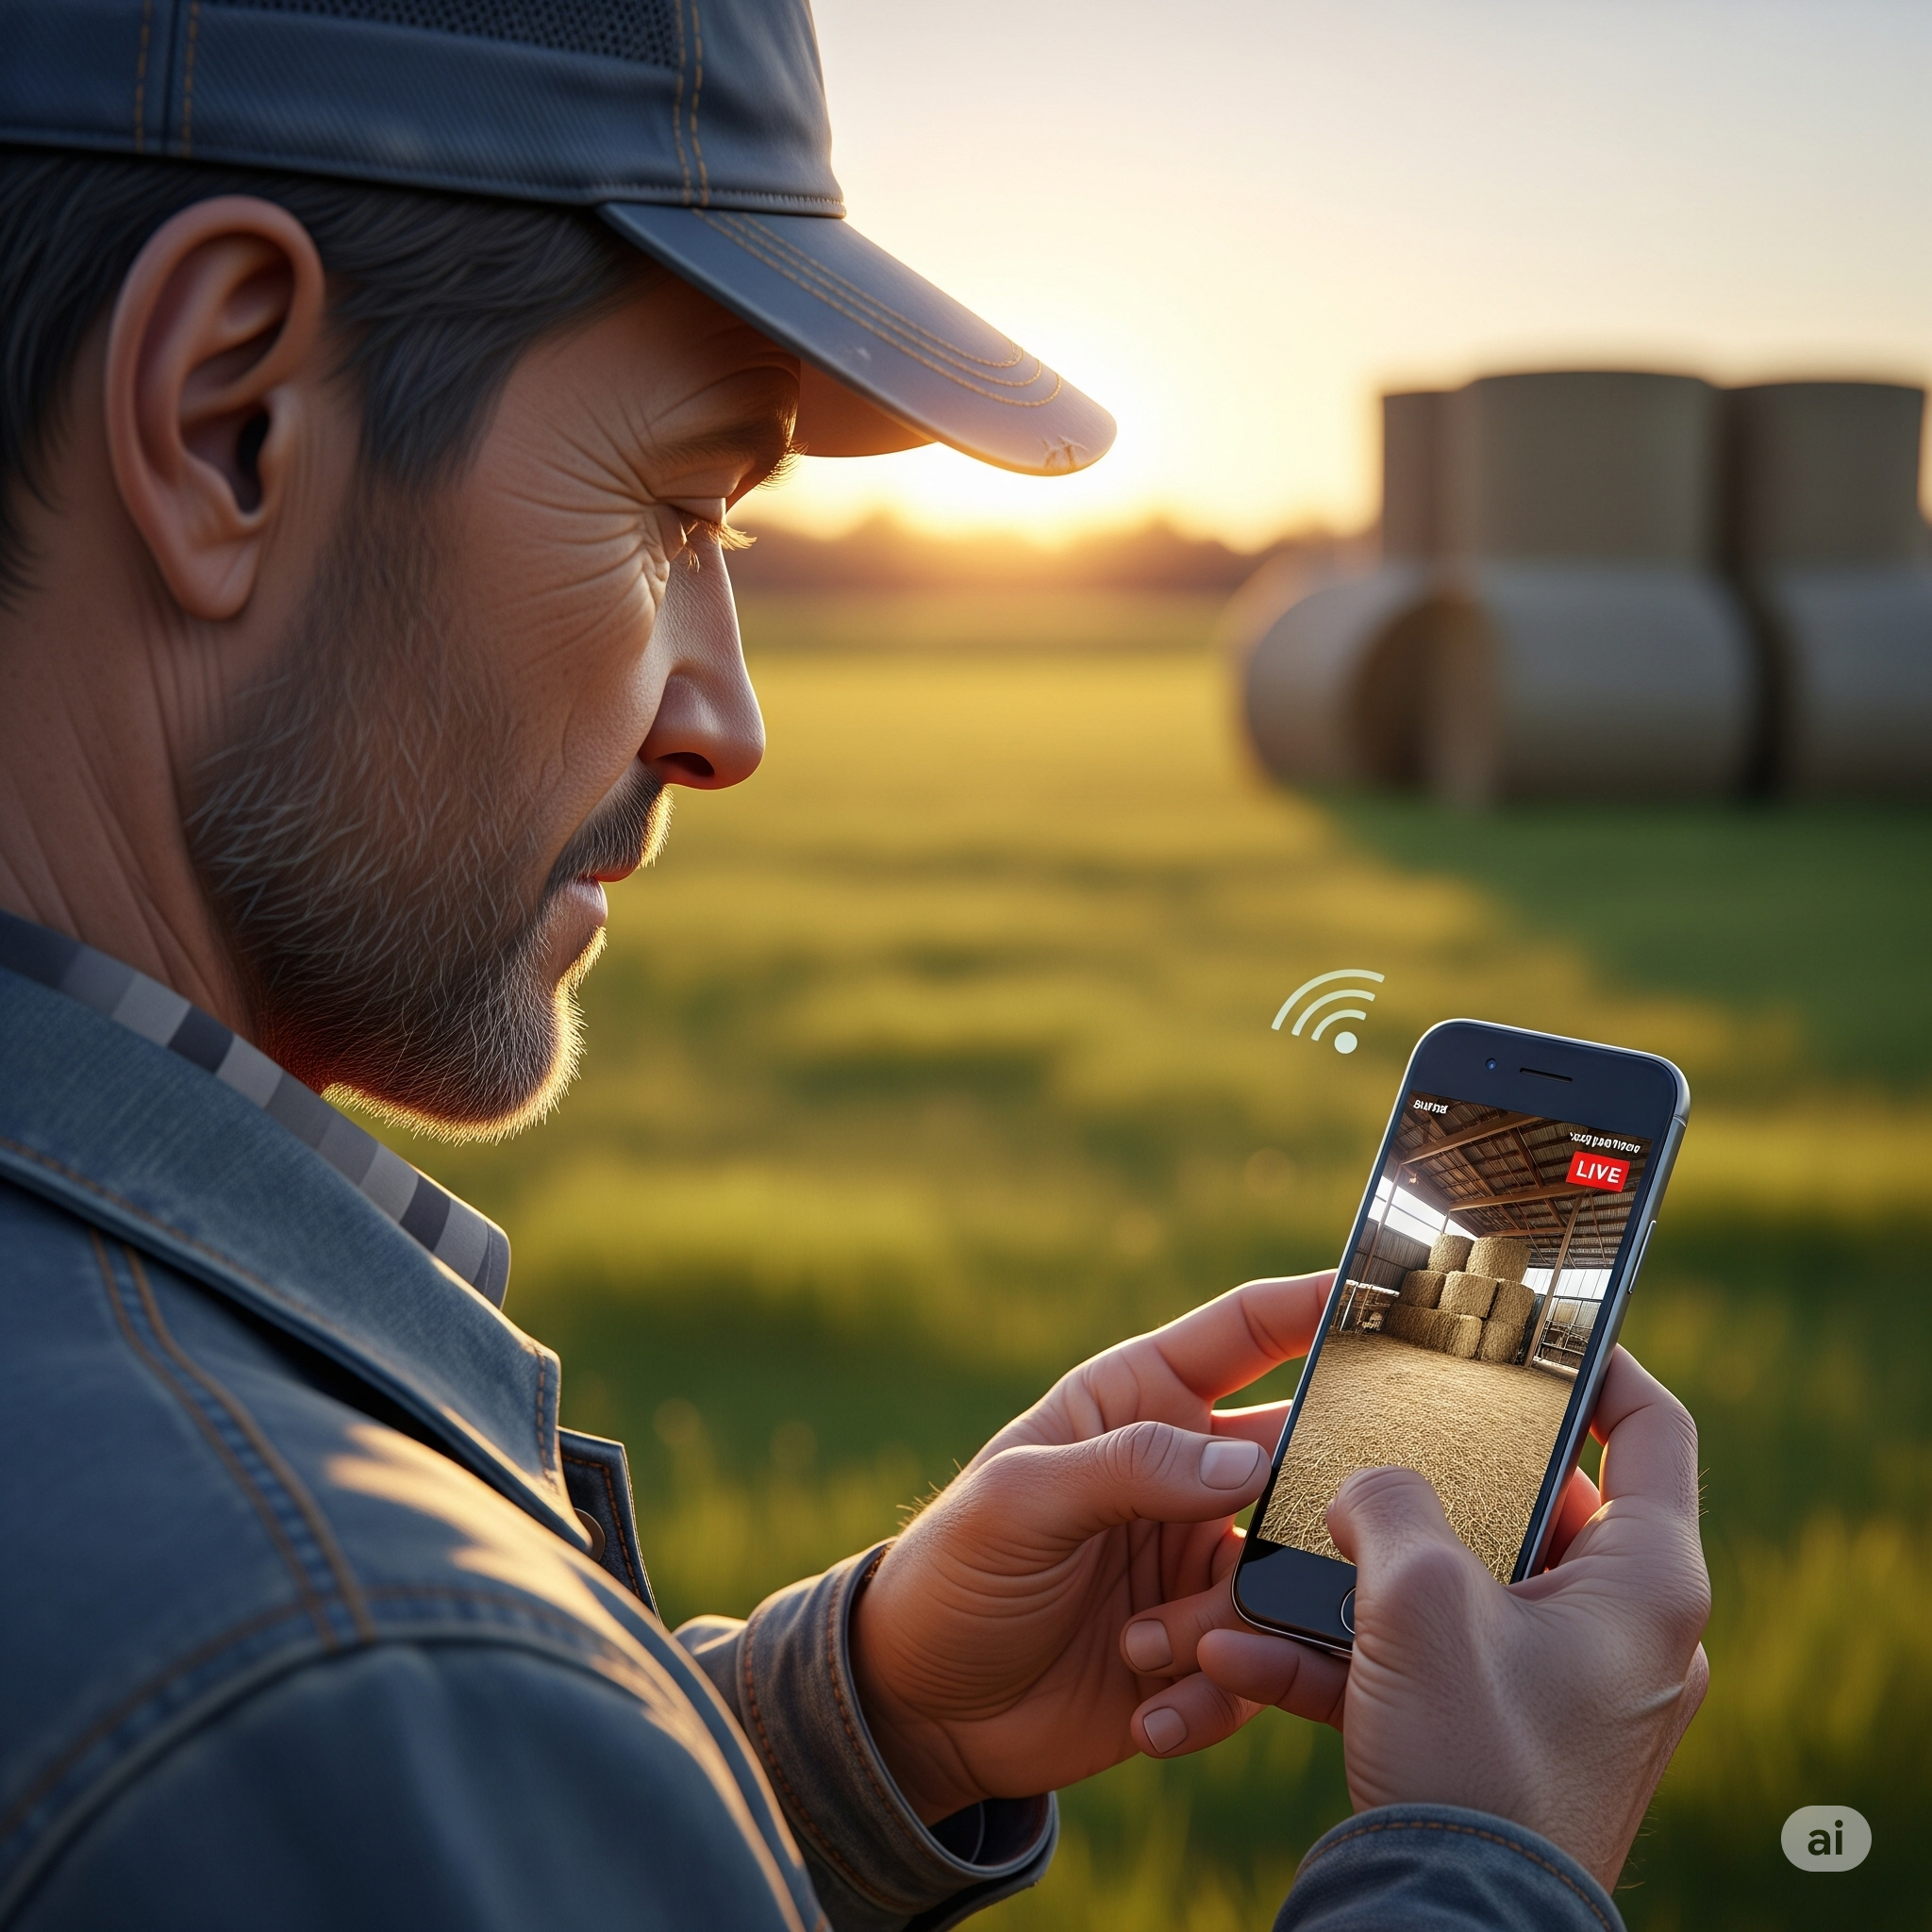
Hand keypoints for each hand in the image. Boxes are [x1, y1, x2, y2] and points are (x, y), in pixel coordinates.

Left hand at [848, 1273, 1328, 1822]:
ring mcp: (1201, 1560)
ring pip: (1285, 1575)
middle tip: (1348, 1523)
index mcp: (1140, 1401)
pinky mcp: (1208, 1648)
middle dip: (1325, 1489)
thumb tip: (1249, 1463)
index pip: (1247, 1331)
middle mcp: (1187, 1472)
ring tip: (1146, 1647)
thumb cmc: (951, 1573)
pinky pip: (1257, 1667)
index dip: (1317, 1304)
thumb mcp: (1019, 1501)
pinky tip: (1146, 1710)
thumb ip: (1129, 1469)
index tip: (1393, 1294)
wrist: (922, 1708)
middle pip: (1300, 1455)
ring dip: (1227, 1622)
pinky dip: (1213, 1692)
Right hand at [1132, 1345, 1709, 1890]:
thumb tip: (1367, 1486)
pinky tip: (1244, 1654)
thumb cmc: (1472, 1760)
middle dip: (1415, 1487)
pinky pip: (1423, 1666)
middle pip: (1527, 1506)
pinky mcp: (1500, 1738)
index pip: (1654, 1429)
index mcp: (1645, 1582)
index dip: (1598, 1362)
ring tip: (1261, 1570)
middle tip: (1357, 1448)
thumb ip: (1391, 1502)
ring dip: (1350, 1582)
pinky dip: (1343, 1656)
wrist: (1450, 1931)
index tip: (1526, 1330)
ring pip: (1452, 1592)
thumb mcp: (1421, 1599)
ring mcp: (1560, 1689)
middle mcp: (1618, 1631)